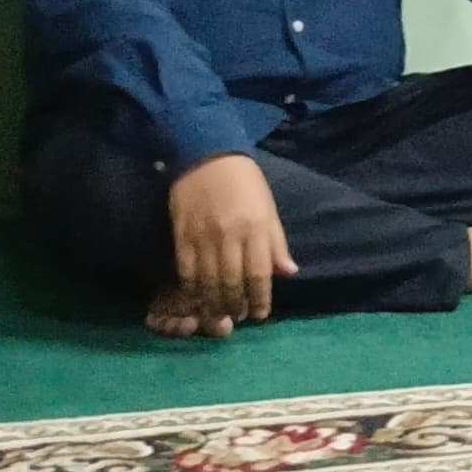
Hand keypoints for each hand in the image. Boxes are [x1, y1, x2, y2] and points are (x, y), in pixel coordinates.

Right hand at [160, 155, 295, 337]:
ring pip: (208, 281)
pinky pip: (186, 270)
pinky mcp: (182, 234)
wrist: (207, 155)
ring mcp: (203, 236)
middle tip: (238, 317)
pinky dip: (192, 289)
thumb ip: (276, 243)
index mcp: (256, 228)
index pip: (259, 273)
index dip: (260, 299)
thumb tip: (288, 273)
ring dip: (214, 303)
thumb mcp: (268, 209)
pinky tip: (197, 298)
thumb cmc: (245, 182)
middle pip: (232, 282)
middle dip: (236, 305)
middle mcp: (230, 235)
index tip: (260, 314)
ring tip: (219, 314)